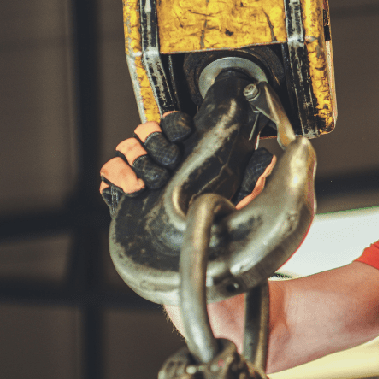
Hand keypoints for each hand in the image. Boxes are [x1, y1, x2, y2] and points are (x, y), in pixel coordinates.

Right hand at [99, 112, 273, 215]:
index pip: (174, 124)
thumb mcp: (236, 197)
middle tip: (168, 160)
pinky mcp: (123, 193)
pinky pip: (109, 173)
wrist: (187, 254)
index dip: (175, 123)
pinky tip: (132, 189)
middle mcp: (163, 160)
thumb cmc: (212, 222)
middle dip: (154, 141)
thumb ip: (250, 176)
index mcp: (188, 154)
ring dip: (136, 159)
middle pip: (147, 132)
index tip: (184, 132)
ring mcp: (141, 175)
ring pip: (127, 148)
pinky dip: (118, 176)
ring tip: (149, 180)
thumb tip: (268, 156)